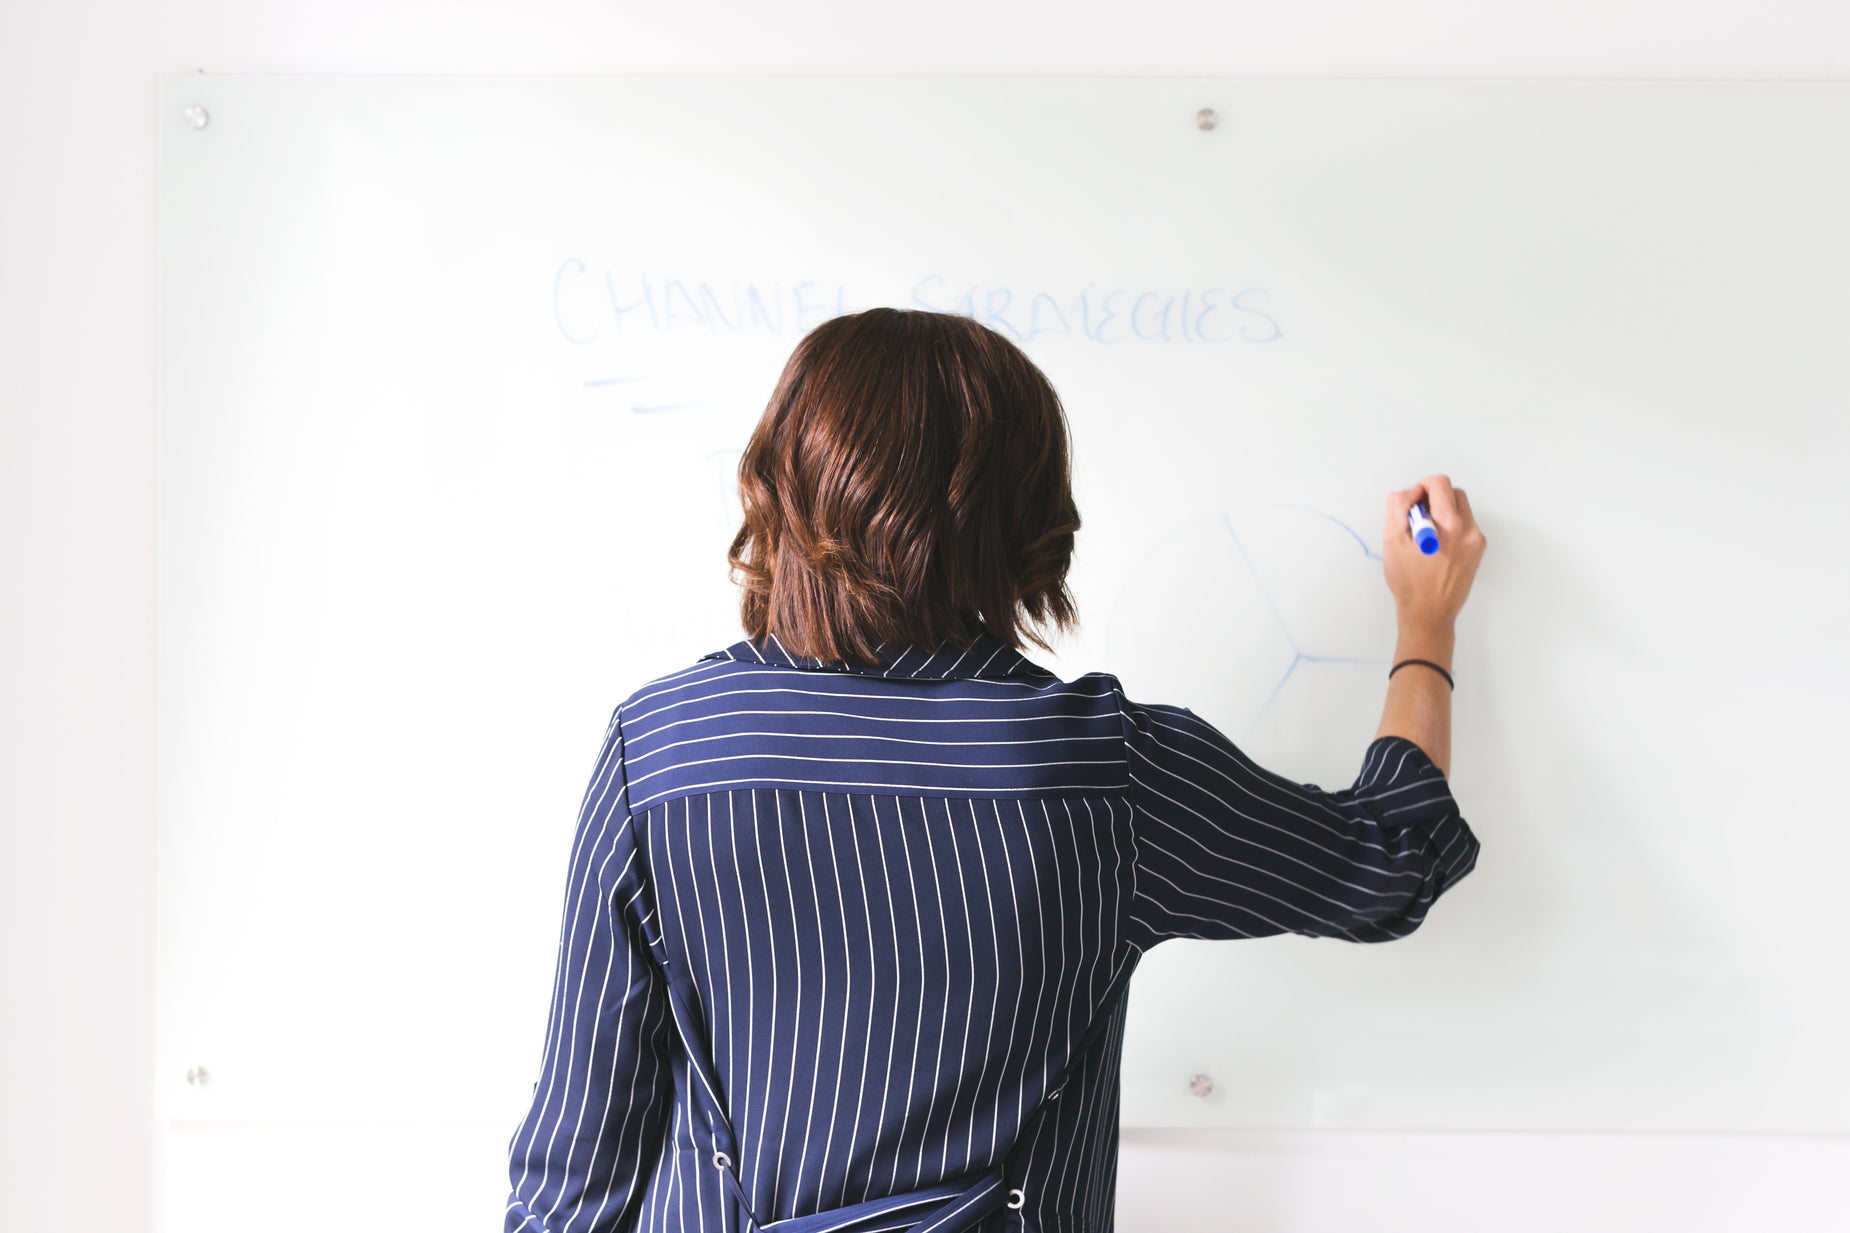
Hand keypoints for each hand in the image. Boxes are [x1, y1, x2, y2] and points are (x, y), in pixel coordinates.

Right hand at [1383, 474, 1486, 631]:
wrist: (1429, 613)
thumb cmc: (1409, 582)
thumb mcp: (1392, 540)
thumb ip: (1399, 507)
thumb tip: (1412, 492)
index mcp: (1449, 525)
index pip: (1439, 483)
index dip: (1421, 487)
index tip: (1412, 504)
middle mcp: (1469, 530)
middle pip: (1453, 492)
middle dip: (1433, 498)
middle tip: (1417, 519)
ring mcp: (1476, 540)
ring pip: (1460, 508)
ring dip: (1443, 512)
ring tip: (1427, 536)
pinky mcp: (1478, 550)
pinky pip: (1465, 525)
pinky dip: (1450, 527)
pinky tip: (1437, 547)